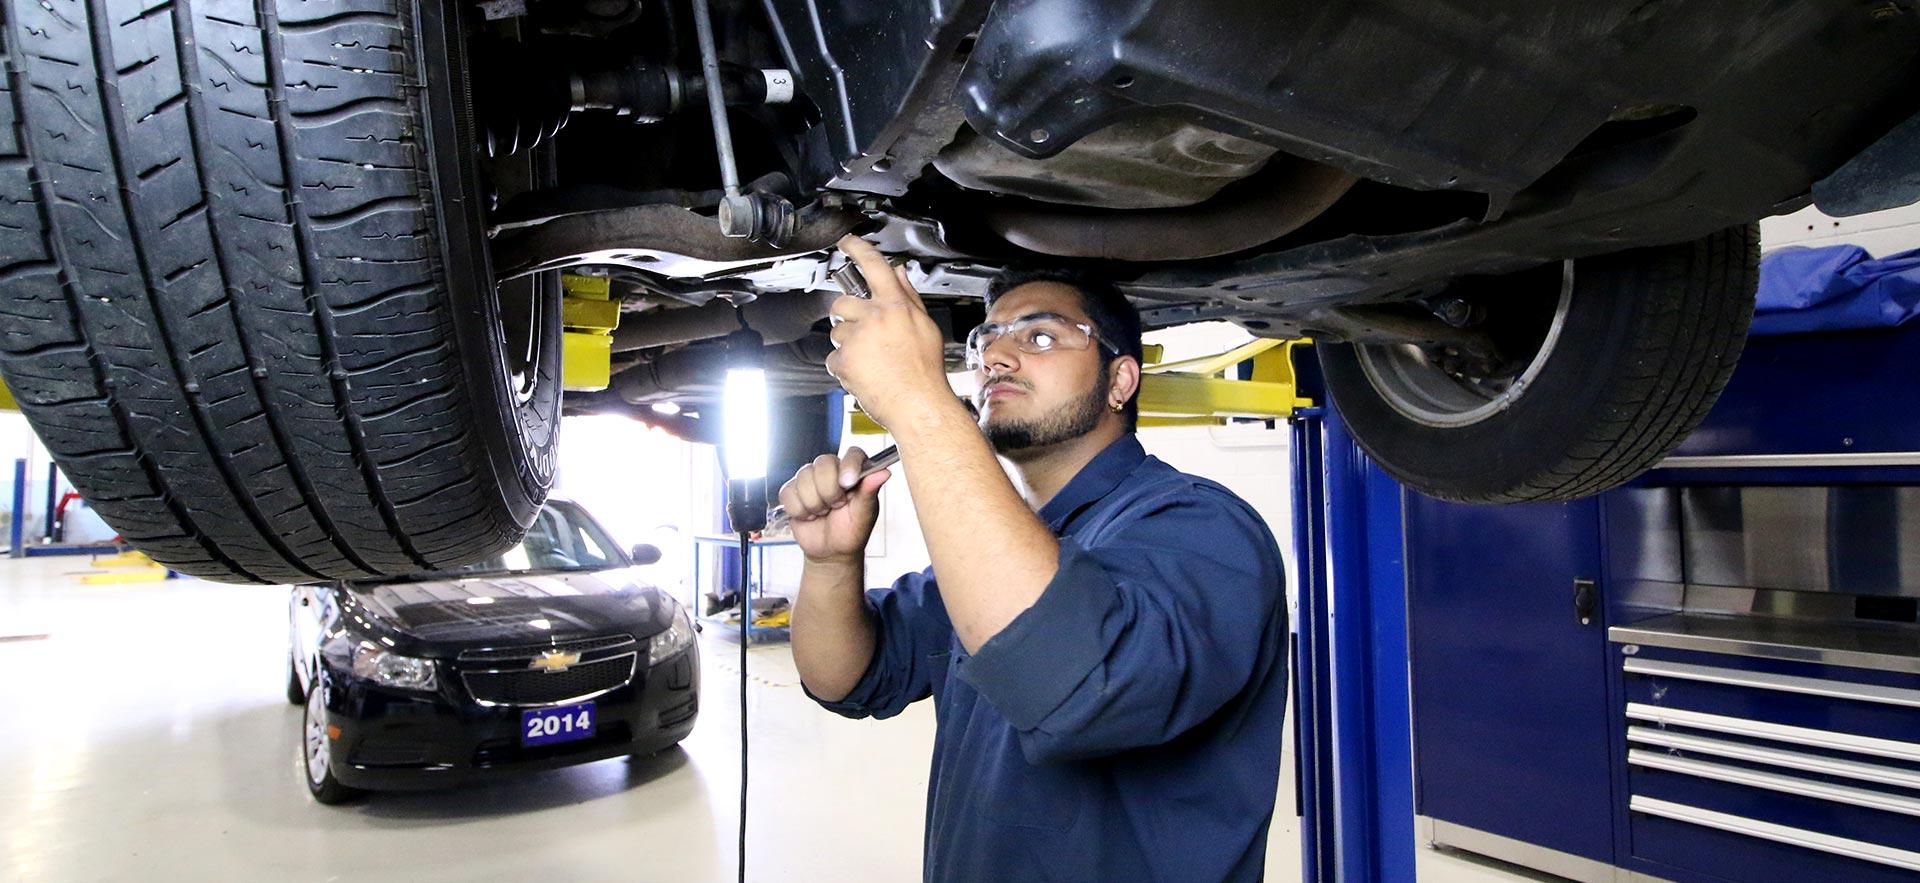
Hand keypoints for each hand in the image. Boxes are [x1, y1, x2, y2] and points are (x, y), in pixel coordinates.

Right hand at [777, 447, 891, 564]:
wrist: (830, 550)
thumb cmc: (851, 532)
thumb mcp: (863, 516)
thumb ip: (870, 492)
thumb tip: (885, 472)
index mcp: (854, 471)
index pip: (852, 454)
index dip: (848, 466)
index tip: (847, 484)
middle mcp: (832, 470)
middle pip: (823, 463)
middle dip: (829, 492)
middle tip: (836, 506)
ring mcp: (810, 478)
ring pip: (803, 477)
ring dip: (814, 504)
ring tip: (823, 512)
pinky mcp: (792, 490)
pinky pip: (788, 493)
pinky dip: (799, 510)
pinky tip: (809, 515)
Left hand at [826, 235, 952, 430]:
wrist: (918, 406)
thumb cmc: (925, 372)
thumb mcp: (926, 327)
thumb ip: (909, 296)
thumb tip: (899, 274)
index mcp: (896, 306)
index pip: (874, 266)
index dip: (857, 249)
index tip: (846, 242)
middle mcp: (874, 317)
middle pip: (842, 303)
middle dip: (847, 316)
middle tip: (864, 334)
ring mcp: (857, 339)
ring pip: (837, 333)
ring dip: (848, 344)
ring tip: (871, 360)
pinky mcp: (844, 360)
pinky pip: (834, 357)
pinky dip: (845, 366)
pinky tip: (865, 372)